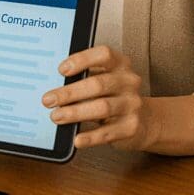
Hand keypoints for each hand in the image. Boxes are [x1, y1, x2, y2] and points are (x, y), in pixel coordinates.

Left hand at [42, 45, 156, 149]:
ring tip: (56, 116)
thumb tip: (53, 84)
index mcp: (120, 64)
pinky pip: (108, 133)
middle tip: (48, 100)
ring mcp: (132, 104)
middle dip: (69, 93)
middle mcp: (129, 82)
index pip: (104, 55)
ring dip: (75, 113)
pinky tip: (76, 139)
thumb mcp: (103, 78)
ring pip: (102, 108)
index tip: (61, 70)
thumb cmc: (113, 94)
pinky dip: (90, 137)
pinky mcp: (132, 127)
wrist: (145, 120)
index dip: (82, 60)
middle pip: (97, 84)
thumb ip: (84, 76)